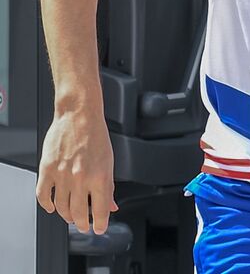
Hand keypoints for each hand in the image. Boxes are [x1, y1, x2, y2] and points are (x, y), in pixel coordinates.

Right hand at [36, 109, 117, 233]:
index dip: (100, 224)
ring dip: (66, 216)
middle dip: (82, 224)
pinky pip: (43, 196)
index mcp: (100, 176)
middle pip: (78, 214)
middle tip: (83, 225)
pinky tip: (52, 206)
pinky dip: (47, 206)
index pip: (99, 211)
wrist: (79, 115)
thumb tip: (111, 205)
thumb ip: (109, 185)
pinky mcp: (47, 170)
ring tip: (71, 216)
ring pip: (61, 208)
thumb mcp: (109, 161)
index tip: (99, 229)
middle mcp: (80, 178)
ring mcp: (62, 175)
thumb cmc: (95, 135)